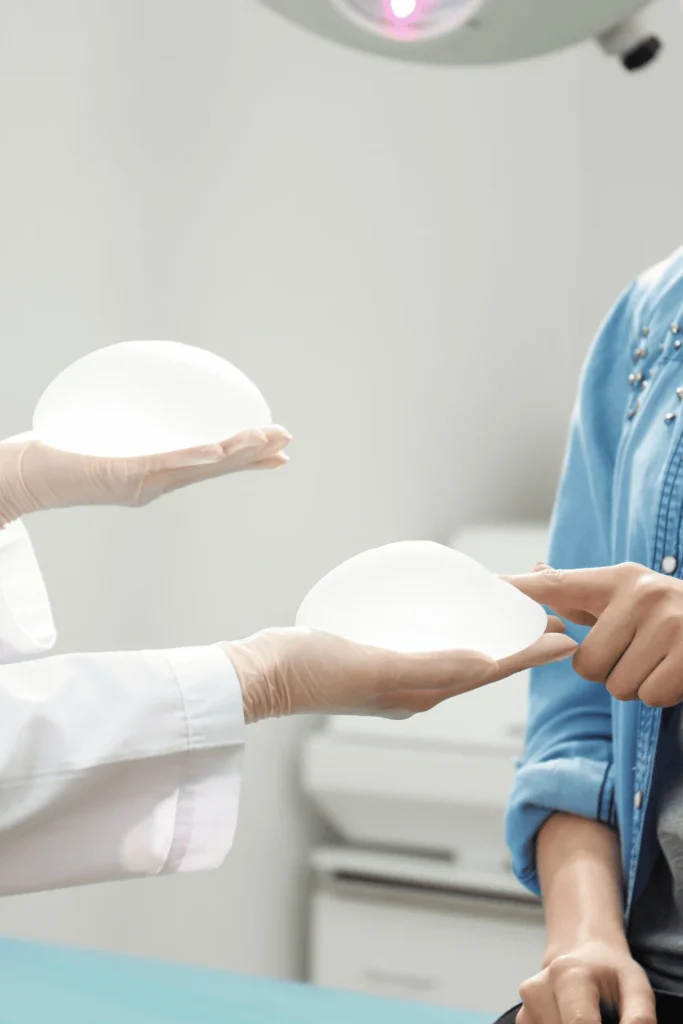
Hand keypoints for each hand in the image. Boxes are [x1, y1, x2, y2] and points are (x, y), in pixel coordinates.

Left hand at [0, 427, 290, 524]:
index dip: (246, 458)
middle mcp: (155, 483)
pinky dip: (200, 458)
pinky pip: (171, 465)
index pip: (209, 464)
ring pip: (203, 467)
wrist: (22, 478)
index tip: (276, 452)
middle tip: (286, 444)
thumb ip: (128, 423)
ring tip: (268, 442)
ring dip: (239, 455)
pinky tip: (221, 451)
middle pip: (215, 467)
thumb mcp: (101, 434)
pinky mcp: (126, 478)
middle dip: (253, 455)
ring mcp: (143, 483)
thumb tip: (144, 397)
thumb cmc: (54, 454)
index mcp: (154, 474)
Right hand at [220, 618, 576, 722]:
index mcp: (423, 691)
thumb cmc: (313, 671)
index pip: (490, 670)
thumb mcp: (375, 666)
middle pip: (481, 662)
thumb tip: (486, 663)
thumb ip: (430, 667)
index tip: (564, 637)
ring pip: (459, 653)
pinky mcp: (377, 656)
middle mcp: (416, 686)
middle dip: (517, 643)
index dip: (529, 654)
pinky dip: (454, 630)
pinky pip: (431, 642)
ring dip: (490, 637)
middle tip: (547, 619)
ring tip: (512, 616)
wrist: (265, 674)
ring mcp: (396, 672)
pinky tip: (448, 614)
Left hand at [506, 562, 682, 706]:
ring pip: (619, 686)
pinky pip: (650, 696)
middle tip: (636, 653)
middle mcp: (641, 594)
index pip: (557, 586)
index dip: (520, 590)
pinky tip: (675, 671)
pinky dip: (662, 695)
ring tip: (659, 659)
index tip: (487, 586)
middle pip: (587, 665)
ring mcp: (670, 622)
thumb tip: (535, 571)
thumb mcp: (630, 594)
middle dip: (608, 671)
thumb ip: (582, 592)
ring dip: (638, 684)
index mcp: (618, 579)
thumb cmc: (669, 614)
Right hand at [517, 939, 654, 1023]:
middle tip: (602, 1016)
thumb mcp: (635, 985)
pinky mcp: (522, 1018)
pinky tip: (570, 1018)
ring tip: (587, 1017)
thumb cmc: (609, 970)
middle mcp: (539, 989)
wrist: (580, 948)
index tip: (607, 1023)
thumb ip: (639, 1018)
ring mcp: (526, 1006)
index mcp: (569, 976)